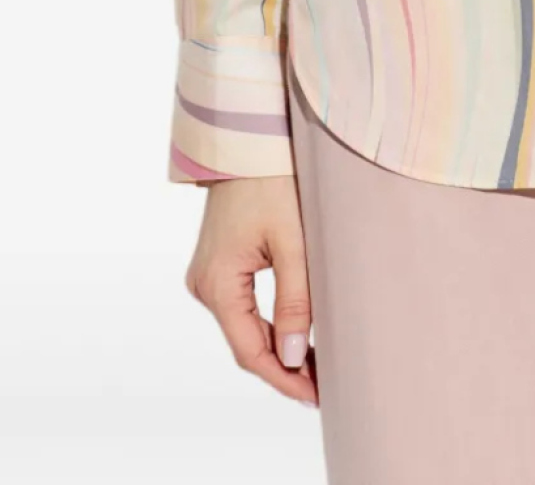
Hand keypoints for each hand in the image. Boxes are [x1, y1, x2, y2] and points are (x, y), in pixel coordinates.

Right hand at [185, 175, 317, 404]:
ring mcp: (209, 276)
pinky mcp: (220, 266)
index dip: (283, 378)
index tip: (316, 396)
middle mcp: (205, 285)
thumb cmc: (274, 183)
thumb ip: (295, 301)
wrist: (250, 142)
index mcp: (217, 283)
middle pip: (246, 343)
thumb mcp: (293, 242)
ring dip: (278, 348)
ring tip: (318, 368)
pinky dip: (270, 325)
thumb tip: (294, 358)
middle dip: (285, 368)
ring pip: (246, 327)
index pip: (250, 351)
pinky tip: (296, 337)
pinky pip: (244, 308)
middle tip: (325, 387)